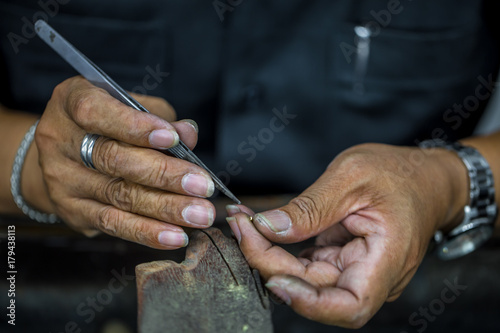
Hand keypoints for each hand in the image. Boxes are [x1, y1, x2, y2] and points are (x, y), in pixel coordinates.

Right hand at [33, 76, 214, 248]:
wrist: (63, 152)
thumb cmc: (106, 121)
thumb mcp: (129, 105)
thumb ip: (160, 116)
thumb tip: (187, 135)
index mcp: (71, 102)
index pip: (97, 112)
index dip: (135, 127)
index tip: (172, 138)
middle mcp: (61, 140)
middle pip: (114, 160)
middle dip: (164, 174)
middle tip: (202, 185)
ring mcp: (63, 179)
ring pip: (118, 196)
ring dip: (164, 208)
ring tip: (198, 214)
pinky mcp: (72, 210)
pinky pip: (112, 224)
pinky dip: (147, 232)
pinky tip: (174, 236)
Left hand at [226, 143, 467, 326]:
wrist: (421, 176)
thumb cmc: (399, 173)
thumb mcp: (352, 176)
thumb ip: (310, 207)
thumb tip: (269, 228)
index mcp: (387, 257)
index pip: (351, 306)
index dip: (310, 304)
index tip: (274, 279)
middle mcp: (371, 273)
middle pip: (316, 289)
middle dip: (272, 262)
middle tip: (243, 227)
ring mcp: (355, 269)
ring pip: (305, 278)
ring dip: (270, 255)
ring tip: (245, 223)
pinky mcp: (341, 260)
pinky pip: (306, 263)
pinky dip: (281, 247)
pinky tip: (260, 226)